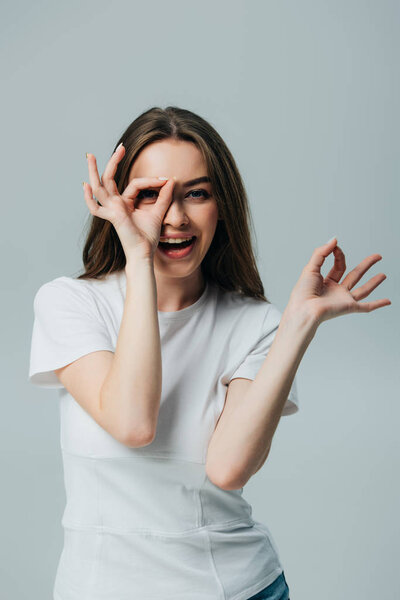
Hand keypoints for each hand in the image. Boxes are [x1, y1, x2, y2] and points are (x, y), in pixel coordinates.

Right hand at [83, 144, 174, 259]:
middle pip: (110, 178)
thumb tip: (171, 180)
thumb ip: (164, 197)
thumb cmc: (148, 237)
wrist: (145, 252)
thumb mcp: (158, 212)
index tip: (166, 180)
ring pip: (100, 187)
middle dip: (114, 161)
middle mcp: (116, 204)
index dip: (151, 181)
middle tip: (121, 147)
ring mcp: (111, 209)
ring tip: (90, 155)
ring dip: (94, 170)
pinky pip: (96, 207)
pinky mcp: (112, 216)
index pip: (135, 184)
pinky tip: (86, 186)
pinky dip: (89, 198)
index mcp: (125, 202)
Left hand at [286, 237, 390, 326]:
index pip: (338, 266)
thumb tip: (334, 240)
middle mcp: (336, 291)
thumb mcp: (310, 267)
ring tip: (384, 275)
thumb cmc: (302, 293)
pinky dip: (378, 304)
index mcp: (325, 282)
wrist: (304, 310)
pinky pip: (366, 307)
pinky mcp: (349, 307)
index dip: (339, 254)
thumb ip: (321, 252)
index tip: (336, 247)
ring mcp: (343, 299)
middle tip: (377, 256)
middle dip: (366, 265)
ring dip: (374, 282)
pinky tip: (387, 301)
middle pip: (355, 275)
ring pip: (363, 289)